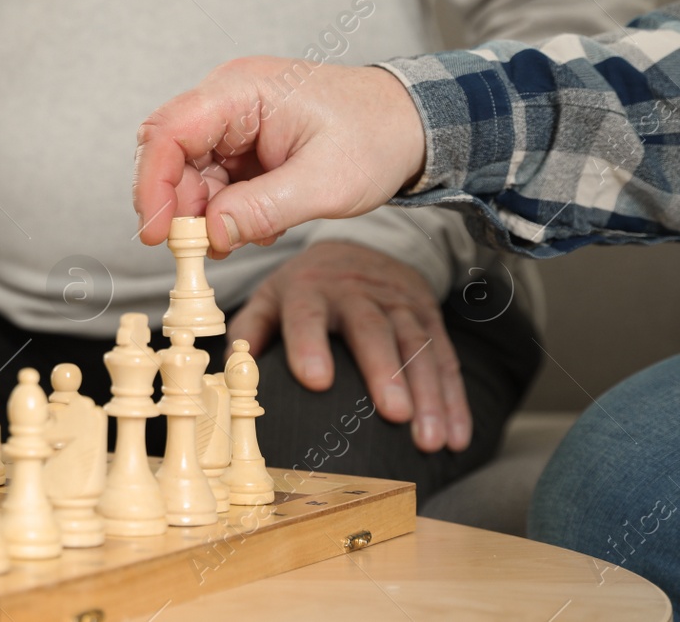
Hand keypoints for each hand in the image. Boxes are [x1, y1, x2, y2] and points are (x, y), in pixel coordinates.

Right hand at [134, 58, 425, 255]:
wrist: (411, 124)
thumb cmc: (376, 137)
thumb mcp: (326, 182)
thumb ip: (264, 208)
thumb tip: (212, 234)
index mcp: (241, 90)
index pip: (169, 132)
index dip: (154, 185)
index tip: (158, 234)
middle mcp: (227, 99)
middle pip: (171, 154)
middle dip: (180, 206)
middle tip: (201, 249)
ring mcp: (233, 119)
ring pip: (190, 172)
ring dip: (206, 213)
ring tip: (245, 236)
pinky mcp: (241, 141)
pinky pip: (214, 179)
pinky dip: (225, 210)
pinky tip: (257, 224)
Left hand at [228, 242, 470, 453]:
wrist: (356, 249)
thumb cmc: (304, 289)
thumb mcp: (269, 297)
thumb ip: (250, 330)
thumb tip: (232, 370)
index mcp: (308, 288)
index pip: (306, 315)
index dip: (309, 344)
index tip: (316, 381)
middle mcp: (355, 291)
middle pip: (372, 330)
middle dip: (385, 372)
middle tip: (394, 415)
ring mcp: (398, 301)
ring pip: (417, 345)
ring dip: (429, 395)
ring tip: (431, 441)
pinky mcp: (428, 314)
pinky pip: (446, 357)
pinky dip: (455, 399)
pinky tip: (457, 437)